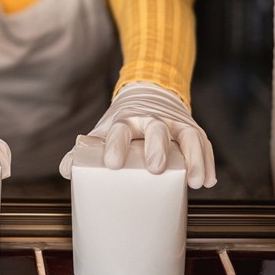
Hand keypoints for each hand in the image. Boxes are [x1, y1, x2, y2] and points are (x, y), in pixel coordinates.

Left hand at [59, 82, 216, 188]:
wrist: (149, 94)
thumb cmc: (124, 124)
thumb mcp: (104, 132)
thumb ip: (85, 151)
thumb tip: (67, 170)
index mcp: (125, 120)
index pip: (120, 129)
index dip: (116, 145)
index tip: (112, 164)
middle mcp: (151, 119)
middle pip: (155, 128)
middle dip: (155, 147)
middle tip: (155, 168)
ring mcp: (174, 123)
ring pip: (186, 135)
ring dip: (192, 157)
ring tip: (194, 181)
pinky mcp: (192, 129)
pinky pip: (203, 144)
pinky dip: (207, 162)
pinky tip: (207, 181)